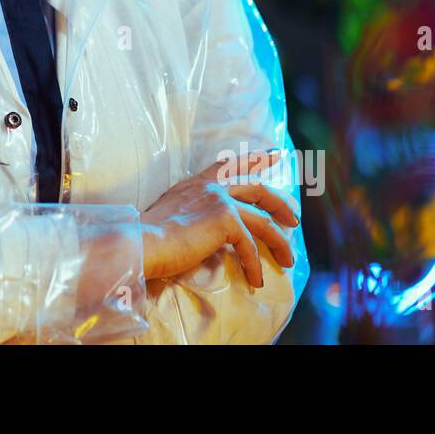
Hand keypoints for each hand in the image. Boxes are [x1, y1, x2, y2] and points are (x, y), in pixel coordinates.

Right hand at [139, 150, 299, 286]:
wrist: (141, 242)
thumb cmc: (148, 237)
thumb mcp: (171, 214)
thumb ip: (191, 212)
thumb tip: (204, 228)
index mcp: (196, 183)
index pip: (230, 164)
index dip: (256, 158)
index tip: (276, 154)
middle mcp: (210, 186)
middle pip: (257, 187)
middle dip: (280, 202)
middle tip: (294, 217)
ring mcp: (220, 200)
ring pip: (263, 220)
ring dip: (279, 242)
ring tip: (287, 260)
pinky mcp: (226, 220)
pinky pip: (250, 246)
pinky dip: (255, 266)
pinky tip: (256, 281)